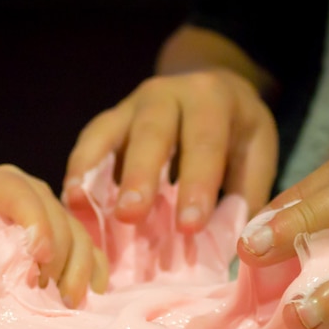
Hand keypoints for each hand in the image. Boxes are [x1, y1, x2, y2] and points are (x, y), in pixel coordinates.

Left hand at [0, 164, 108, 305]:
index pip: (17, 190)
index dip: (34, 219)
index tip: (38, 255)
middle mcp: (28, 194)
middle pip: (55, 213)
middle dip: (61, 252)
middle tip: (53, 290)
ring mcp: (49, 217)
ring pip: (77, 232)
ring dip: (79, 266)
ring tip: (70, 300)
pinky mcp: (63, 240)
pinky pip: (89, 249)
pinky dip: (94, 270)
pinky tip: (91, 294)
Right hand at [63, 68, 276, 232]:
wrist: (212, 86)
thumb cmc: (235, 130)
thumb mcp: (257, 149)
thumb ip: (247, 191)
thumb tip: (239, 242)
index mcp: (211, 99)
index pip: (204, 142)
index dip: (196, 184)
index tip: (189, 226)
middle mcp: (168, 94)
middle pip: (151, 132)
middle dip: (140, 175)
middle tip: (131, 216)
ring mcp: (132, 105)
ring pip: (109, 132)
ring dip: (94, 170)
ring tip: (82, 205)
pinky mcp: (109, 121)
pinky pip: (89, 142)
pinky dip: (78, 170)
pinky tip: (71, 201)